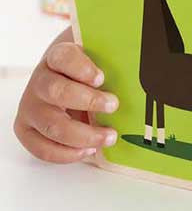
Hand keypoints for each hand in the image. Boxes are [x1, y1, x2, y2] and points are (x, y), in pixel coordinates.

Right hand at [14, 37, 118, 163]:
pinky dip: (67, 153)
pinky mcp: (27, 129)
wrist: (64, 79)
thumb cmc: (88, 71)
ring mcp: (31, 106)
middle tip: (114, 105)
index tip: (102, 78)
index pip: (64, 58)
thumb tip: (146, 67)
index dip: (81, 68)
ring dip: (83, 135)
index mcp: (57, 57)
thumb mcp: (98, 58)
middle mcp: (40, 81)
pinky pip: (41, 148)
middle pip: (57, 92)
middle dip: (89, 102)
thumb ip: (112, 61)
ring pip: (52, 124)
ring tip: (109, 136)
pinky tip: (89, 149)